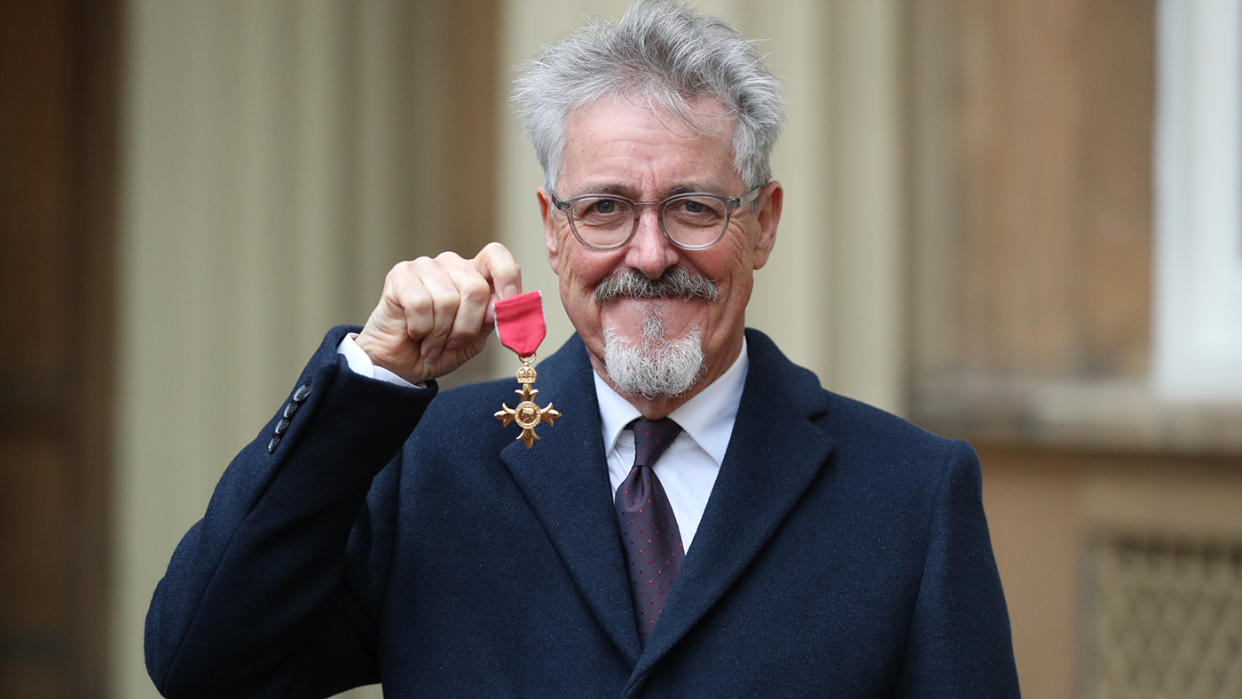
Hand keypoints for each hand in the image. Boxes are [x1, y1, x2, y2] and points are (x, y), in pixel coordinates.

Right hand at [355, 242, 520, 384]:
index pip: (497, 256)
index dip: (507, 279)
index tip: (507, 307)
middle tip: (453, 343)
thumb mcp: (473, 340)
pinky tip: (415, 333)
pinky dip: (421, 328)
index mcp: (474, 275)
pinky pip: (421, 304)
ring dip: (441, 333)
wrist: (400, 364)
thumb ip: (490, 322)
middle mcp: (451, 265)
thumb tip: (499, 308)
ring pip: (448, 299)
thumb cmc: (438, 349)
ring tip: (432, 343)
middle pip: (475, 287)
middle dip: (467, 327)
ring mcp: (425, 266)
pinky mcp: (400, 275)